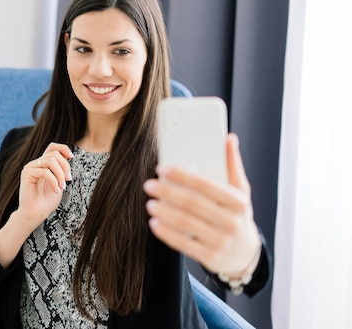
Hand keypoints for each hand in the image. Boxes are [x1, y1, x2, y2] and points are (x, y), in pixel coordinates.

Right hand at [17, 143, 72, 228]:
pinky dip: (54, 181)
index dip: (63, 148)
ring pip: (51, 161)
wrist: (36, 214)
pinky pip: (45, 172)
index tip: (72, 157)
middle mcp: (36, 163)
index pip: (52, 147)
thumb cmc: (46, 201)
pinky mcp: (27, 174)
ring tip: (62, 187)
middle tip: (68, 180)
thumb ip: (61, 170)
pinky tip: (56, 190)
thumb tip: (69, 156)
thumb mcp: (59, 182)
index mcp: (43, 164)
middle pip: (54, 154)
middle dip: (65, 166)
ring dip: (60, 174)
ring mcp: (30, 168)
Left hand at [143, 133, 260, 276]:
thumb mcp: (241, 191)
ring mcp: (221, 241)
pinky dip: (166, 232)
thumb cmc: (238, 216)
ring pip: (185, 223)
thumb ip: (232, 165)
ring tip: (150, 203)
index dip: (182, 175)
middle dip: (167, 192)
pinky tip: (154, 223)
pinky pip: (183, 243)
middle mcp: (231, 222)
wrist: (245, 254)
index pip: (206, 185)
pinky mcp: (210, 256)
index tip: (162, 168)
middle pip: (192, 204)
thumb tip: (228, 138)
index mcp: (238, 201)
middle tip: (149, 185)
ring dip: (164, 212)